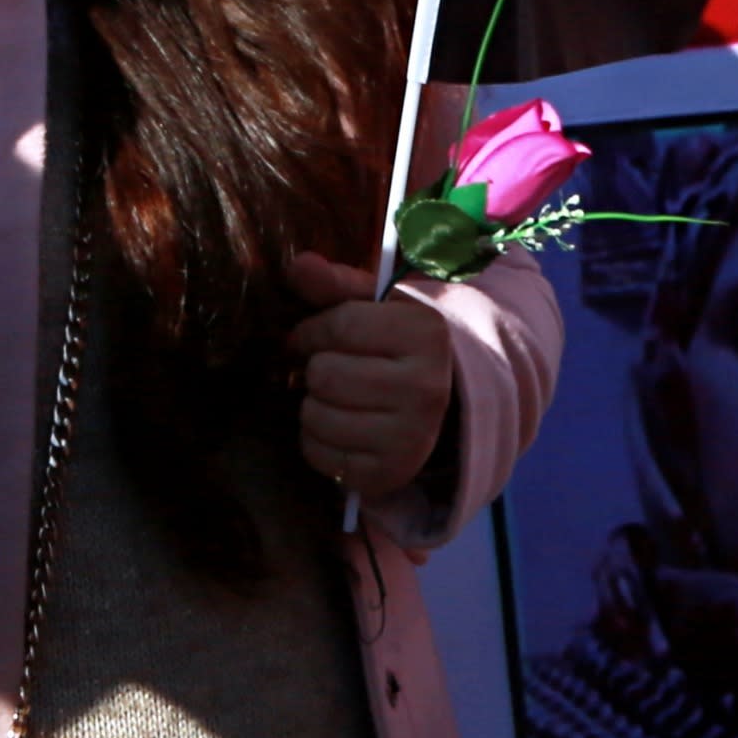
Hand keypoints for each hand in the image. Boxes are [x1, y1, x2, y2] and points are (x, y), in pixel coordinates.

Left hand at [281, 250, 460, 497]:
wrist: (440, 409)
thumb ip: (335, 285)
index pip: (339, 325)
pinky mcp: (388, 473)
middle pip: (325, 373)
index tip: (312, 336)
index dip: (312, 330)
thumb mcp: (376, 308)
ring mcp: (410, 437)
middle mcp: (425, 388)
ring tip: (335, 399)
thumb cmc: (396, 350)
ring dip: (313, 405)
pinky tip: (339, 427)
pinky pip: (318, 453)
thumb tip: (297, 264)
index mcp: (427, 334)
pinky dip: (315, 440)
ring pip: (315, 415)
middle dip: (317, 369)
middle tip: (330, 370)